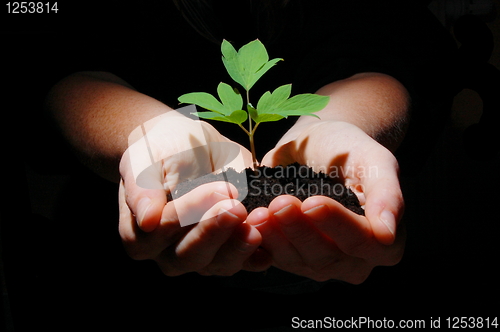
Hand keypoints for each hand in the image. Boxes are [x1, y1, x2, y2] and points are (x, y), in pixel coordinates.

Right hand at [118, 111, 271, 275]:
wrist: (188, 148)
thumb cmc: (162, 152)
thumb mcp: (147, 161)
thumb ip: (144, 189)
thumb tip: (147, 219)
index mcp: (140, 234)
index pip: (162, 230)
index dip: (188, 213)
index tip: (215, 190)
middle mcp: (167, 253)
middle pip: (190, 255)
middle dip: (215, 230)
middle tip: (236, 206)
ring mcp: (200, 257)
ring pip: (218, 264)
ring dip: (238, 246)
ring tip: (255, 225)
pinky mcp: (227, 254)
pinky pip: (242, 262)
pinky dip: (256, 256)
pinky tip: (268, 248)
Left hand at [246, 121, 405, 282]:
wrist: (316, 145)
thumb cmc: (349, 149)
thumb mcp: (374, 160)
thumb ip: (387, 193)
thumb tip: (388, 234)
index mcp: (384, 241)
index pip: (364, 242)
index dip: (338, 225)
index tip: (313, 202)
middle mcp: (354, 259)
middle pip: (328, 256)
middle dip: (301, 230)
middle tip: (279, 203)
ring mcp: (321, 262)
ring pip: (298, 260)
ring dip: (277, 237)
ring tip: (260, 212)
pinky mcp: (291, 258)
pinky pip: (275, 257)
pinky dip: (262, 240)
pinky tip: (250, 220)